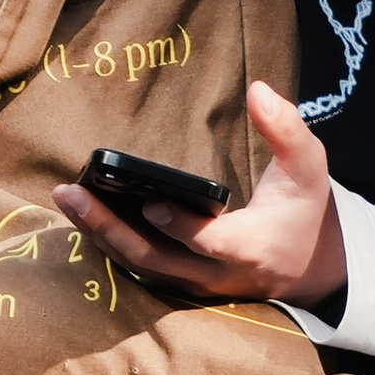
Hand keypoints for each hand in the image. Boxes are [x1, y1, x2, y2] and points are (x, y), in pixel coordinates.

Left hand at [52, 83, 347, 315]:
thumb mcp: (308, 167)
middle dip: (109, 228)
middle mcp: (216, 273)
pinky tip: (83, 214)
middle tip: (72, 194)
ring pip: (140, 267)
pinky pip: (139, 268)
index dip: (179, 226)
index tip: (150, 201)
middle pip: (154, 258)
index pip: (209, 241)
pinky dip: (109, 243)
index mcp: (250, 246)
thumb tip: (259, 90)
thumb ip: (287, 129)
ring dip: (99, 234)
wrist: (307, 267)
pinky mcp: (181, 283)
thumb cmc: (303, 210)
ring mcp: (195, 283)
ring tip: (66, 198)